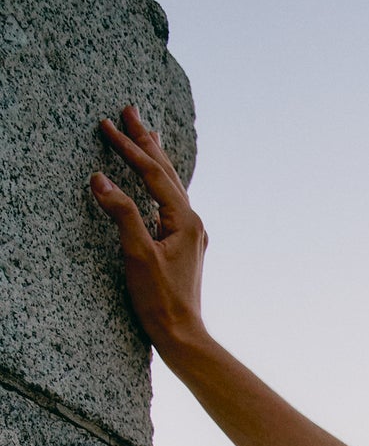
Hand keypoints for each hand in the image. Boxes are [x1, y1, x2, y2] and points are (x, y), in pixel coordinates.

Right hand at [90, 106, 206, 352]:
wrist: (182, 335)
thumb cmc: (160, 300)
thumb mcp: (137, 254)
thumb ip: (121, 213)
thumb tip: (100, 179)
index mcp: (185, 220)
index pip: (153, 173)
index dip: (129, 148)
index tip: (107, 125)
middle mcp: (192, 223)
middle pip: (167, 171)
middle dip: (146, 140)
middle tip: (129, 110)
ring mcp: (190, 234)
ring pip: (171, 185)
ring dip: (156, 157)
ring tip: (147, 133)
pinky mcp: (183, 246)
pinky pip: (170, 202)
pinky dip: (160, 183)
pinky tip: (157, 183)